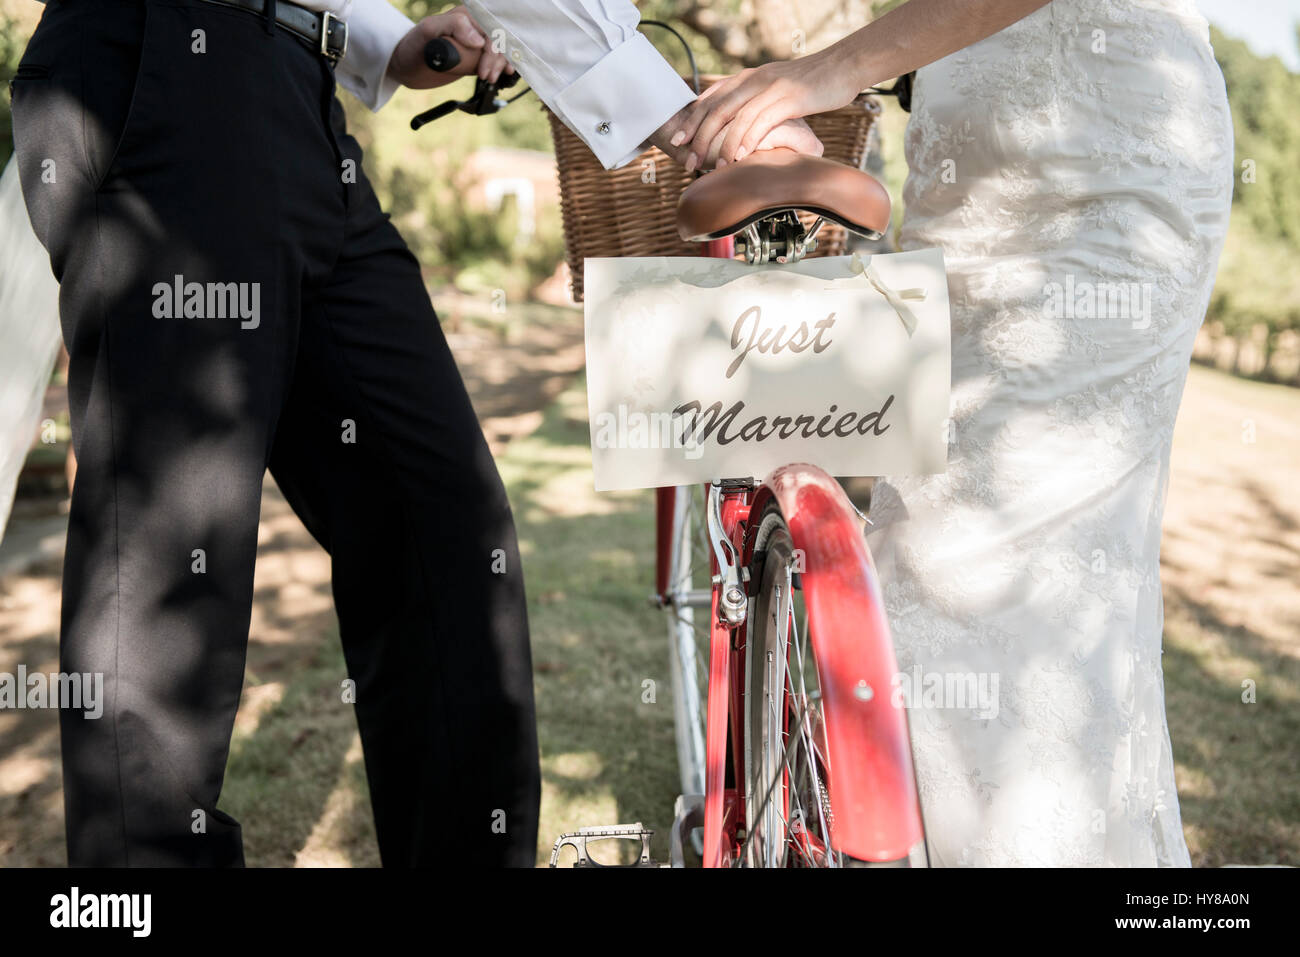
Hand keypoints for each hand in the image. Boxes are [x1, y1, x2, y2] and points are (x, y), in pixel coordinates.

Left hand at [386, 6, 514, 88]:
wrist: (406, 65)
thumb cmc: (414, 46)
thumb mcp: (429, 30)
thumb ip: (454, 26)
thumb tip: (479, 40)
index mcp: (465, 16)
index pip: (490, 31)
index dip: (491, 51)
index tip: (482, 71)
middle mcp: (473, 27)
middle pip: (499, 41)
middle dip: (498, 60)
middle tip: (486, 77)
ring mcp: (475, 43)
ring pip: (501, 52)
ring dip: (500, 66)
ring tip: (489, 79)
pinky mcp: (475, 57)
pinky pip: (495, 61)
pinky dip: (502, 67)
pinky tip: (503, 74)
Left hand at [664, 53, 861, 169]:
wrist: (841, 67)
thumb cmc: (809, 84)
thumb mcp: (774, 88)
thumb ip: (754, 100)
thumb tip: (738, 123)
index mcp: (747, 77)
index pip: (711, 98)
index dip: (691, 120)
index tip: (677, 142)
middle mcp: (754, 79)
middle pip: (716, 109)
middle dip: (698, 137)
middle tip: (688, 161)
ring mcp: (771, 87)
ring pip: (736, 116)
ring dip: (722, 144)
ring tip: (714, 166)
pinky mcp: (790, 97)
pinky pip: (762, 120)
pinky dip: (748, 139)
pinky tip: (739, 156)